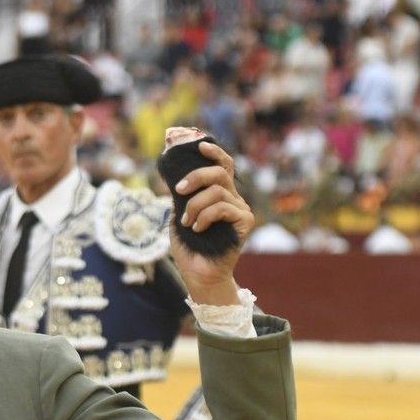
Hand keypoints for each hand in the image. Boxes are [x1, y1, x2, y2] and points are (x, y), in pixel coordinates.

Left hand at [169, 140, 255, 304]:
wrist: (198, 273)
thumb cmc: (189, 247)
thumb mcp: (179, 215)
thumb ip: (181, 197)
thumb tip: (174, 176)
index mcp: (219, 194)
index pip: (223, 166)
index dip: (214, 153)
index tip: (199, 145)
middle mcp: (233, 198)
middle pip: (219, 172)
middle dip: (196, 177)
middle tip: (179, 190)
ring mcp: (240, 209)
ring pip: (216, 191)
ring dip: (194, 206)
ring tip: (187, 223)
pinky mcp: (245, 221)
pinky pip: (222, 207)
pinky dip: (204, 216)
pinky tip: (198, 229)